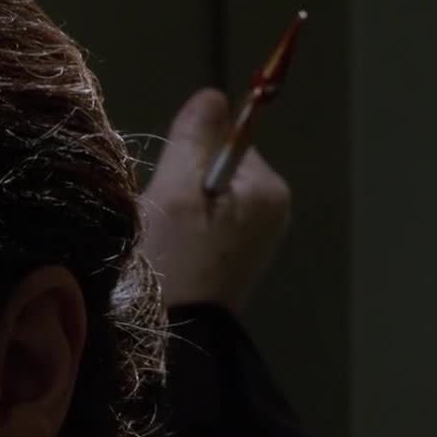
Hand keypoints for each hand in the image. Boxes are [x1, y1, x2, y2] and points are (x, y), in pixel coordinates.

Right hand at [138, 88, 290, 312]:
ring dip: (180, 212)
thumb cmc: (174, 265)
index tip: (169, 193)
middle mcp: (273, 209)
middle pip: (216, 169)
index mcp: (268, 189)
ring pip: (208, 198)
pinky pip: (209, 225)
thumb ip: (194, 140)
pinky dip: (186, 234)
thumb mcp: (176, 194)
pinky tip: (173, 258)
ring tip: (166, 243)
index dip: (186, 159)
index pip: (224, 140)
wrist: (177, 340)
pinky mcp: (239, 258)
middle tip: (163, 222)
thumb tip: (212, 95)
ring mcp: (258, 237)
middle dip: (182, 186)